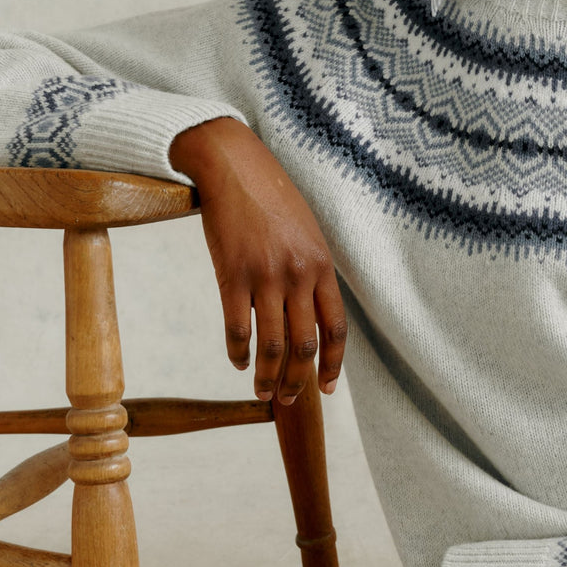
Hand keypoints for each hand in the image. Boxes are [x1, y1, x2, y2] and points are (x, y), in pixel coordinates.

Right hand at [169, 118, 345, 402]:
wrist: (235, 166)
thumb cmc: (273, 200)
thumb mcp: (308, 235)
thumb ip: (312, 275)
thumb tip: (311, 316)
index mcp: (322, 267)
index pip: (335, 329)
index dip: (333, 364)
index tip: (328, 388)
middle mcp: (298, 275)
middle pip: (304, 344)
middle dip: (298, 379)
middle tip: (290, 400)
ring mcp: (265, 275)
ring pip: (272, 343)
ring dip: (269, 376)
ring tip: (264, 392)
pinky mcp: (231, 273)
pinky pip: (237, 326)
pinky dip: (239, 352)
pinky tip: (240, 363)